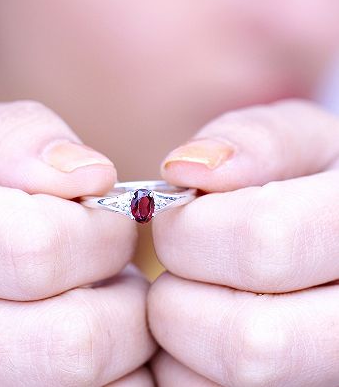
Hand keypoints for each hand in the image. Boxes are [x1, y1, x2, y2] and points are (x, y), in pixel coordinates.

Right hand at [0, 101, 155, 385]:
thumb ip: (16, 142)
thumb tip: (94, 176)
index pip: (35, 249)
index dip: (99, 231)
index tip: (110, 219)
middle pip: (74, 343)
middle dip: (124, 297)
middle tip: (115, 270)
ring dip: (123, 339)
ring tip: (99, 302)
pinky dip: (119, 374)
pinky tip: (91, 334)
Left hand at [148, 100, 338, 386]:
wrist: (326, 232)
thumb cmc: (308, 179)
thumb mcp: (298, 141)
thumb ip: (253, 140)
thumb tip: (184, 168)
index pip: (262, 243)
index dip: (191, 229)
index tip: (178, 215)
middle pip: (250, 340)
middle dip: (178, 294)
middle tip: (179, 262)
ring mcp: (327, 365)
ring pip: (235, 382)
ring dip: (183, 332)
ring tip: (191, 290)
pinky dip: (185, 364)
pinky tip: (203, 321)